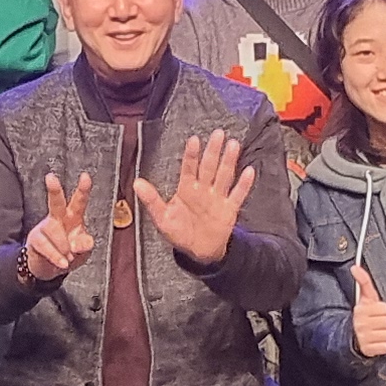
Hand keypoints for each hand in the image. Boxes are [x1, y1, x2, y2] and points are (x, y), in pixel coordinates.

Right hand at [20, 174, 96, 280]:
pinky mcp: (35, 240)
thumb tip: (79, 243)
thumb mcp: (83, 252)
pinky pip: (45, 246)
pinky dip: (56, 256)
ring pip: (53, 230)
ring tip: (69, 257)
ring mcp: (44, 228)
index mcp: (74, 217)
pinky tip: (62, 262)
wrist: (49, 269)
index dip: (83, 190)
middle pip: (56, 202)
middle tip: (50, 178)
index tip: (85, 176)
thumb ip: (85, 245)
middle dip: (54, 190)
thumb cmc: (69, 255)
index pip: (79, 202)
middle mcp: (58, 218)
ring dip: (64, 246)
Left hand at [137, 133, 255, 266]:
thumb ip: (151, 201)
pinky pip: (238, 194)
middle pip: (209, 167)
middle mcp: (203, 190)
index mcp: (187, 189)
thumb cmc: (179, 232)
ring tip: (233, 145)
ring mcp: (218, 198)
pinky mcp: (230, 209)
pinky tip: (249, 171)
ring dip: (229, 161)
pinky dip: (244, 184)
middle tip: (218, 134)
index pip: (189, 168)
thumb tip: (136, 183)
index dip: (191, 154)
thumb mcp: (162, 218)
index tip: (194, 140)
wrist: (199, 252)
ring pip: (224, 176)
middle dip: (213, 151)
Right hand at [350, 265, 385, 360]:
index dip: (383, 310)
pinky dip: (383, 345)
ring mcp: (364, 338)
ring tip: (377, 332)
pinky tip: (376, 341)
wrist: (348, 337)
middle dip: (384, 322)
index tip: (377, 312)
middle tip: (377, 322)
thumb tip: (356, 267)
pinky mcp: (368, 350)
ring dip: (384, 334)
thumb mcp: (362, 298)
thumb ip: (363, 281)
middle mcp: (362, 324)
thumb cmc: (360, 317)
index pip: (385, 308)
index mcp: (361, 310)